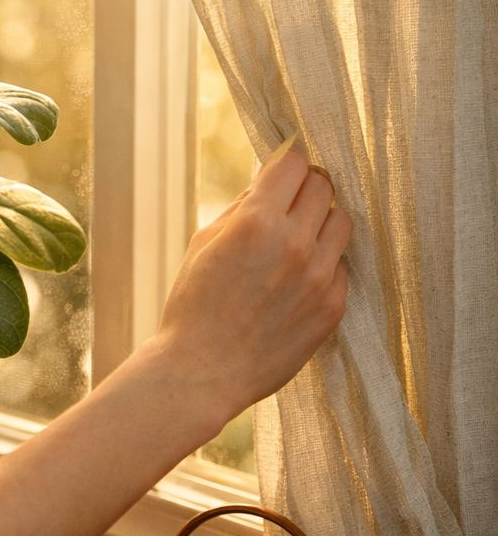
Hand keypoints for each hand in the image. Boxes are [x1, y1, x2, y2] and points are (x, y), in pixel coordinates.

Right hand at [153, 143, 350, 419]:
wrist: (200, 372)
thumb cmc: (193, 306)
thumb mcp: (203, 244)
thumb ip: (241, 209)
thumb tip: (269, 183)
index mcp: (256, 222)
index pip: (294, 164)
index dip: (287, 163)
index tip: (281, 172)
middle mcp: (295, 244)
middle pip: (324, 187)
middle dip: (305, 189)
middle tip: (289, 204)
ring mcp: (319, 277)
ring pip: (342, 221)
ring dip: (321, 222)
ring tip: (298, 240)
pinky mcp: (332, 306)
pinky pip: (342, 266)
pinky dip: (324, 264)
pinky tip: (296, 280)